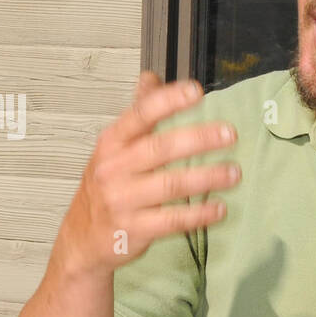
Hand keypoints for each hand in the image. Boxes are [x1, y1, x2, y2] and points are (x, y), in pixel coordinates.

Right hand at [55, 71, 238, 274]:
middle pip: (159, 149)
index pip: (139, 115)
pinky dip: (198, 214)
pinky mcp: (134, 228)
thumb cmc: (104, 188)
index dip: (167, 101)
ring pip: (170, 185)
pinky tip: (219, 208)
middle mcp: (114, 169)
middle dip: (197, 139)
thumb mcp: (112, 148)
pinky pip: (172, 220)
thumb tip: (150, 78)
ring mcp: (122, 200)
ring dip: (206, 178)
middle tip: (229, 134)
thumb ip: (137, 114)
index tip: (196, 91)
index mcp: (111, 143)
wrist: (82, 238)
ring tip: (233, 173)